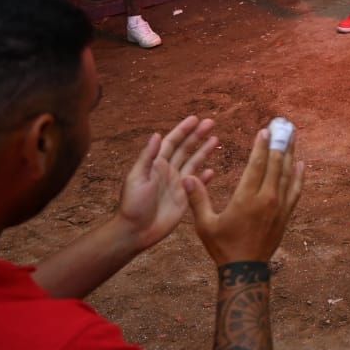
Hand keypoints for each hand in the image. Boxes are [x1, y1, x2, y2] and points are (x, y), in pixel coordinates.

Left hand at [116, 116, 217, 250]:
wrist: (136, 231)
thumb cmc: (133, 204)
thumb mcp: (137, 178)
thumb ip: (148, 157)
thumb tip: (157, 134)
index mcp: (156, 165)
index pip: (171, 142)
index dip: (183, 130)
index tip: (195, 119)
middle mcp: (168, 171)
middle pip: (185, 149)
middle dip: (197, 135)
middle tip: (211, 122)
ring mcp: (178, 184)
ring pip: (194, 162)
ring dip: (204, 151)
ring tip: (216, 139)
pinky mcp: (185, 197)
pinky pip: (198, 183)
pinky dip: (205, 177)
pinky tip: (213, 170)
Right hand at [184, 125, 303, 266]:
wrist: (246, 269)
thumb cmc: (222, 246)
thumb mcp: (205, 224)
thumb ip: (197, 199)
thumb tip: (185, 177)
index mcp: (246, 198)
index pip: (257, 165)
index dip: (261, 146)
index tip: (264, 130)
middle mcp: (267, 199)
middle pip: (276, 164)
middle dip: (279, 143)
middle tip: (283, 126)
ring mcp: (279, 207)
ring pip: (288, 174)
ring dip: (290, 154)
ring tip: (292, 137)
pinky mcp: (286, 215)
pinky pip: (296, 190)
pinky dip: (299, 176)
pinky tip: (301, 164)